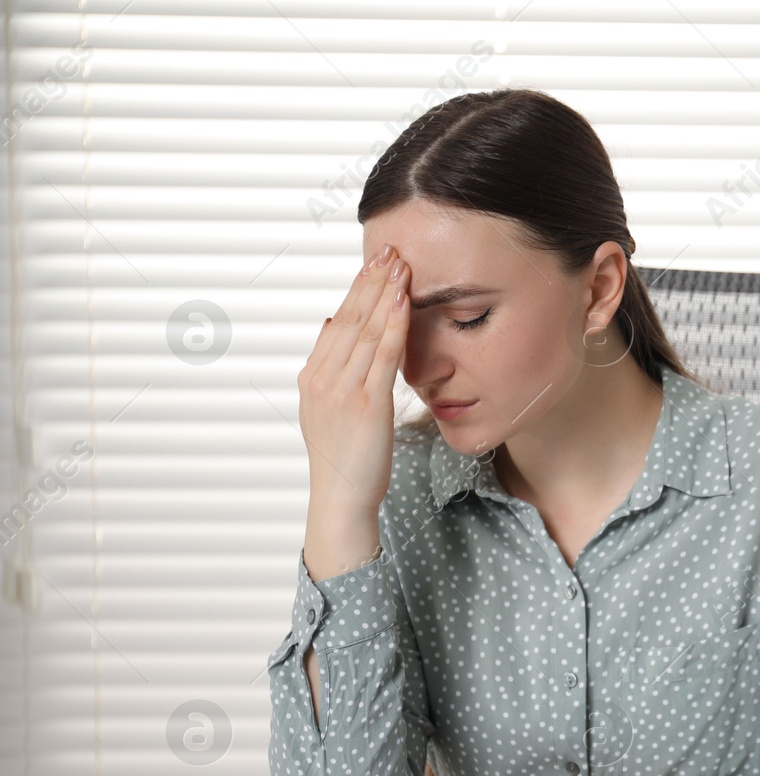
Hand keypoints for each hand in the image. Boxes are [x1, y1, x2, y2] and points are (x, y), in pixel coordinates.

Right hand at [297, 244, 411, 516]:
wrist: (341, 499)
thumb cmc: (345, 461)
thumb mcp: (329, 409)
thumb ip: (330, 369)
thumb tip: (332, 324)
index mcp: (312, 378)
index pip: (336, 323)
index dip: (356, 290)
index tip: (372, 264)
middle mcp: (322, 379)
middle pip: (349, 318)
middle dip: (370, 282)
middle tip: (389, 250)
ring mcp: (342, 390)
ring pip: (365, 330)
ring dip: (384, 293)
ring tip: (399, 264)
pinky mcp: (367, 405)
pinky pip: (383, 355)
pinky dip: (394, 324)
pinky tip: (404, 301)